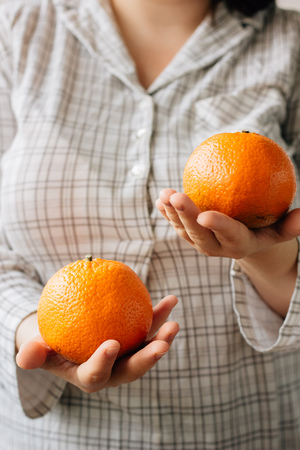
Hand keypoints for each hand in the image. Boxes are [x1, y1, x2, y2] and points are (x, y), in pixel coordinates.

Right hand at [16, 295, 178, 392]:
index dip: (104, 363)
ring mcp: (127, 354)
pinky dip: (160, 314)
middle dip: (149, 359)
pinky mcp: (136, 339)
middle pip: (132, 368)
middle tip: (162, 345)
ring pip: (147, 348)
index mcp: (90, 376)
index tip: (112, 344)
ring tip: (173, 321)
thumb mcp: (37, 347)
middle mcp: (113, 369)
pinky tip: (171, 300)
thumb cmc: (50, 341)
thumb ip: (33, 354)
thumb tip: (28, 353)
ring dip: (162, 336)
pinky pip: (150, 327)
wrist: (65, 334)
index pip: (98, 375)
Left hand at [156, 189, 299, 315]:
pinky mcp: (189, 237)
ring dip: (171, 213)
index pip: (230, 235)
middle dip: (186, 216)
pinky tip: (159, 200)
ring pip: (183, 230)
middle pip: (199, 234)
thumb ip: (290, 226)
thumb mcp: (280, 230)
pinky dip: (166, 214)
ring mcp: (200, 243)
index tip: (206, 214)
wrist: (244, 242)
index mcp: (239, 245)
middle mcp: (216, 248)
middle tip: (176, 196)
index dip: (218, 226)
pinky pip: (176, 225)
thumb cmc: (265, 230)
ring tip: (163, 194)